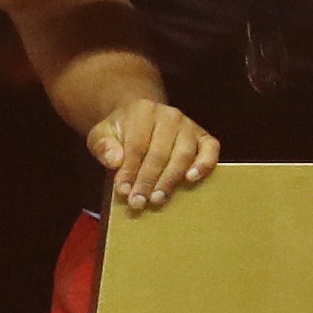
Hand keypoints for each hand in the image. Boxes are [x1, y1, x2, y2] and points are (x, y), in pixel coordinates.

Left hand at [90, 96, 220, 212]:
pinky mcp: (203, 136)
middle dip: (148, 180)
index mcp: (143, 110)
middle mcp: (169, 115)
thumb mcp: (102, 135)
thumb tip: (115, 161)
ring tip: (157, 199)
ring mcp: (189, 125)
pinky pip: (210, 149)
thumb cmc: (121, 132)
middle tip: (138, 202)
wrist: (140, 120)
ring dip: (170, 180)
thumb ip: (103, 146)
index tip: (122, 191)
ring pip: (183, 154)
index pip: (137, 145)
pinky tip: (191, 179)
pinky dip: (204, 164)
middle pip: (160, 152)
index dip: (129, 170)